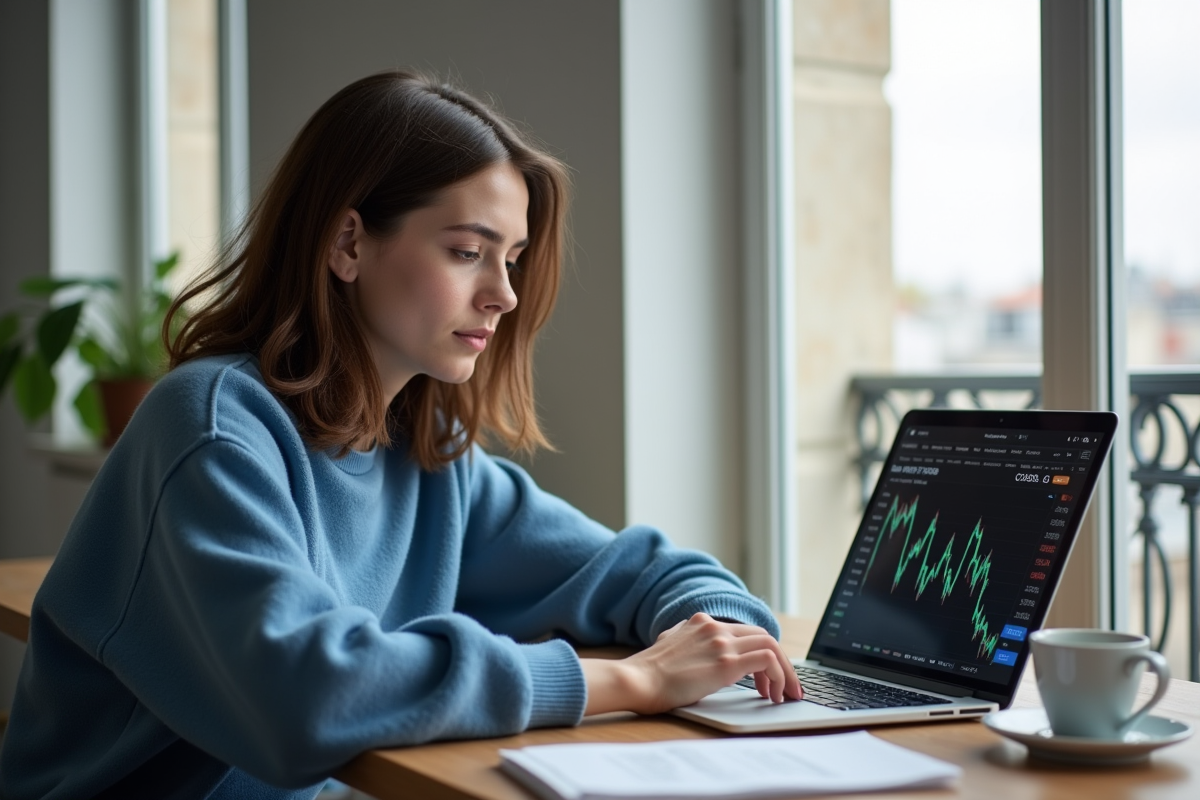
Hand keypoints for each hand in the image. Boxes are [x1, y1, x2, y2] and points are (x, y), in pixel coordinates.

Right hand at [581, 613, 802, 715]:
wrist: (636, 681)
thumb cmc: (647, 674)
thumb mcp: (669, 646)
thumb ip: (688, 642)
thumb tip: (700, 654)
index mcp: (701, 622)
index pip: (744, 632)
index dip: (760, 653)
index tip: (766, 677)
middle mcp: (714, 627)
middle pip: (763, 636)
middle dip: (781, 663)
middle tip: (787, 687)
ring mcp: (721, 643)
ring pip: (771, 645)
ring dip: (784, 672)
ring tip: (784, 695)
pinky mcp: (726, 662)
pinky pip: (768, 660)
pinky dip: (778, 676)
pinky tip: (773, 694)